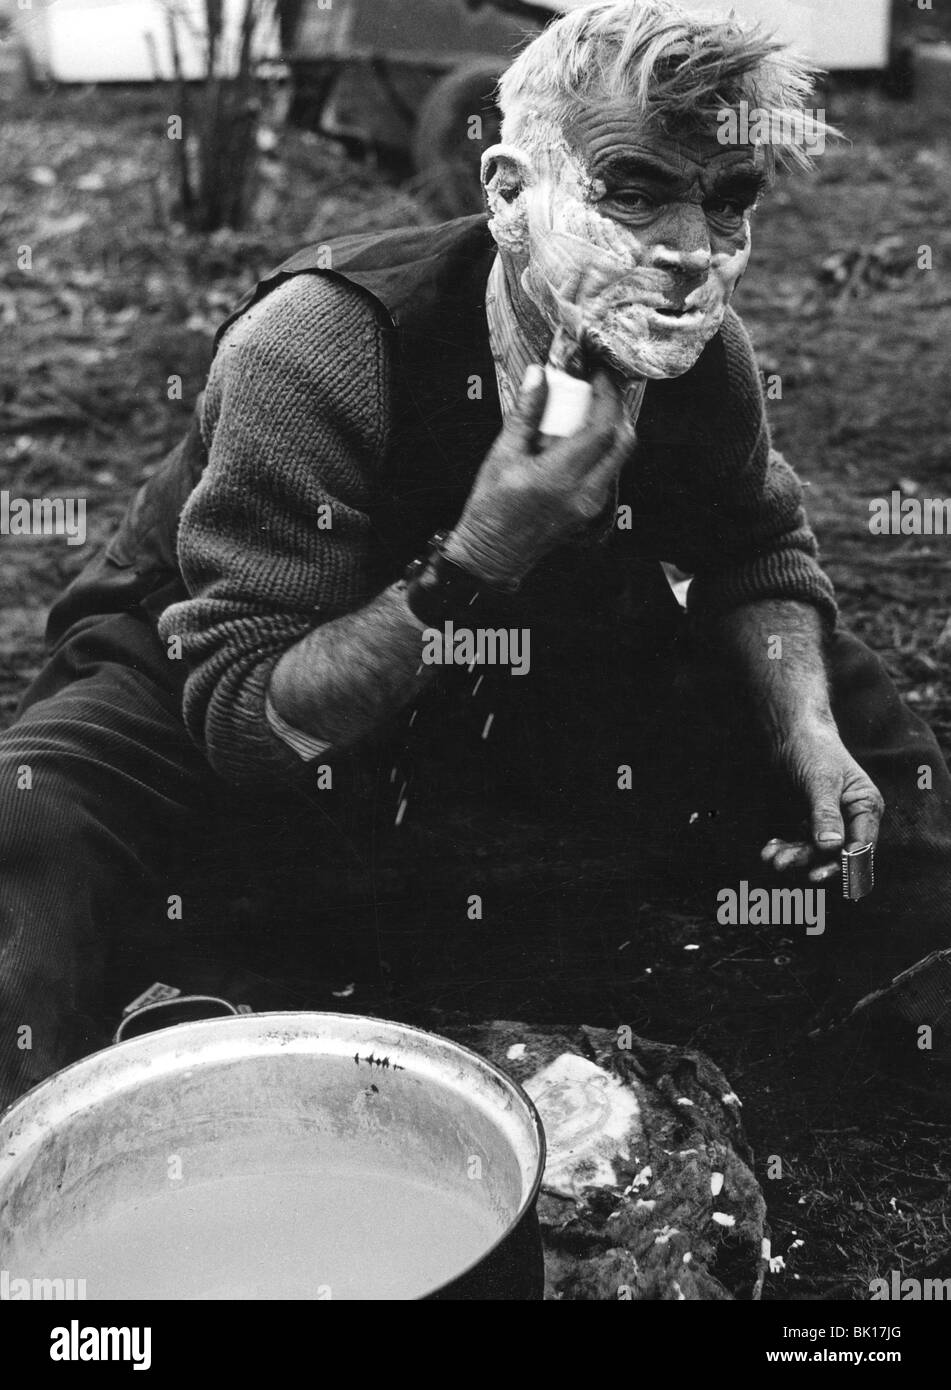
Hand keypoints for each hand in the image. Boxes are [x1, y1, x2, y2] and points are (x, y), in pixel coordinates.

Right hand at [444, 363, 637, 586]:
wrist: (492, 556)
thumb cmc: (490, 508)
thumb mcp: (502, 455)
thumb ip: (525, 414)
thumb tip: (538, 375)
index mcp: (560, 477)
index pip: (601, 429)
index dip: (606, 395)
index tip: (597, 374)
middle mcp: (584, 493)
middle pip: (622, 442)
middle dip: (615, 409)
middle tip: (598, 389)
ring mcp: (590, 505)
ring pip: (618, 457)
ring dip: (610, 429)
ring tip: (586, 410)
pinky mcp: (590, 510)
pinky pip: (607, 471)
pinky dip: (601, 449)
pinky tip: (579, 439)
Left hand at [760, 719, 884, 882]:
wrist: (791, 734)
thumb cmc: (814, 749)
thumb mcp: (821, 780)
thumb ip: (825, 813)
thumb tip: (831, 846)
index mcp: (865, 806)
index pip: (861, 843)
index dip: (844, 862)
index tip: (820, 872)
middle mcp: (850, 819)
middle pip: (835, 852)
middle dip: (809, 860)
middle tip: (783, 864)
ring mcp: (828, 823)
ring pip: (813, 851)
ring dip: (793, 856)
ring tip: (771, 858)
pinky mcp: (807, 823)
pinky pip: (798, 843)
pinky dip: (784, 848)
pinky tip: (768, 849)